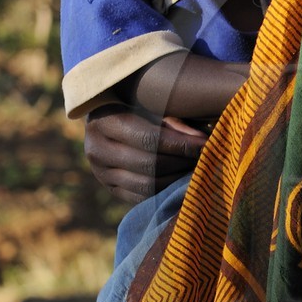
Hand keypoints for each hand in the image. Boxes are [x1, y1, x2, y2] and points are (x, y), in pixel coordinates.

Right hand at [84, 104, 205, 203]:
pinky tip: (182, 181)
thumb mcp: (151, 105)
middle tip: (204, 158)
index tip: (205, 144)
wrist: (106, 119)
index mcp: (103, 121)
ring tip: (195, 169)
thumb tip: (200, 142)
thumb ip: (174, 121)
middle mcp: (96, 150)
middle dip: (181, 162)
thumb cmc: (135, 105)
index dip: (180, 143)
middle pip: (148, 165)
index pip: (148, 138)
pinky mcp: (110, 190)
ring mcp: (101, 174)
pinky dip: (166, 191)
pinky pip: (142, 197)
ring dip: (176, 179)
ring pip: (146, 185)